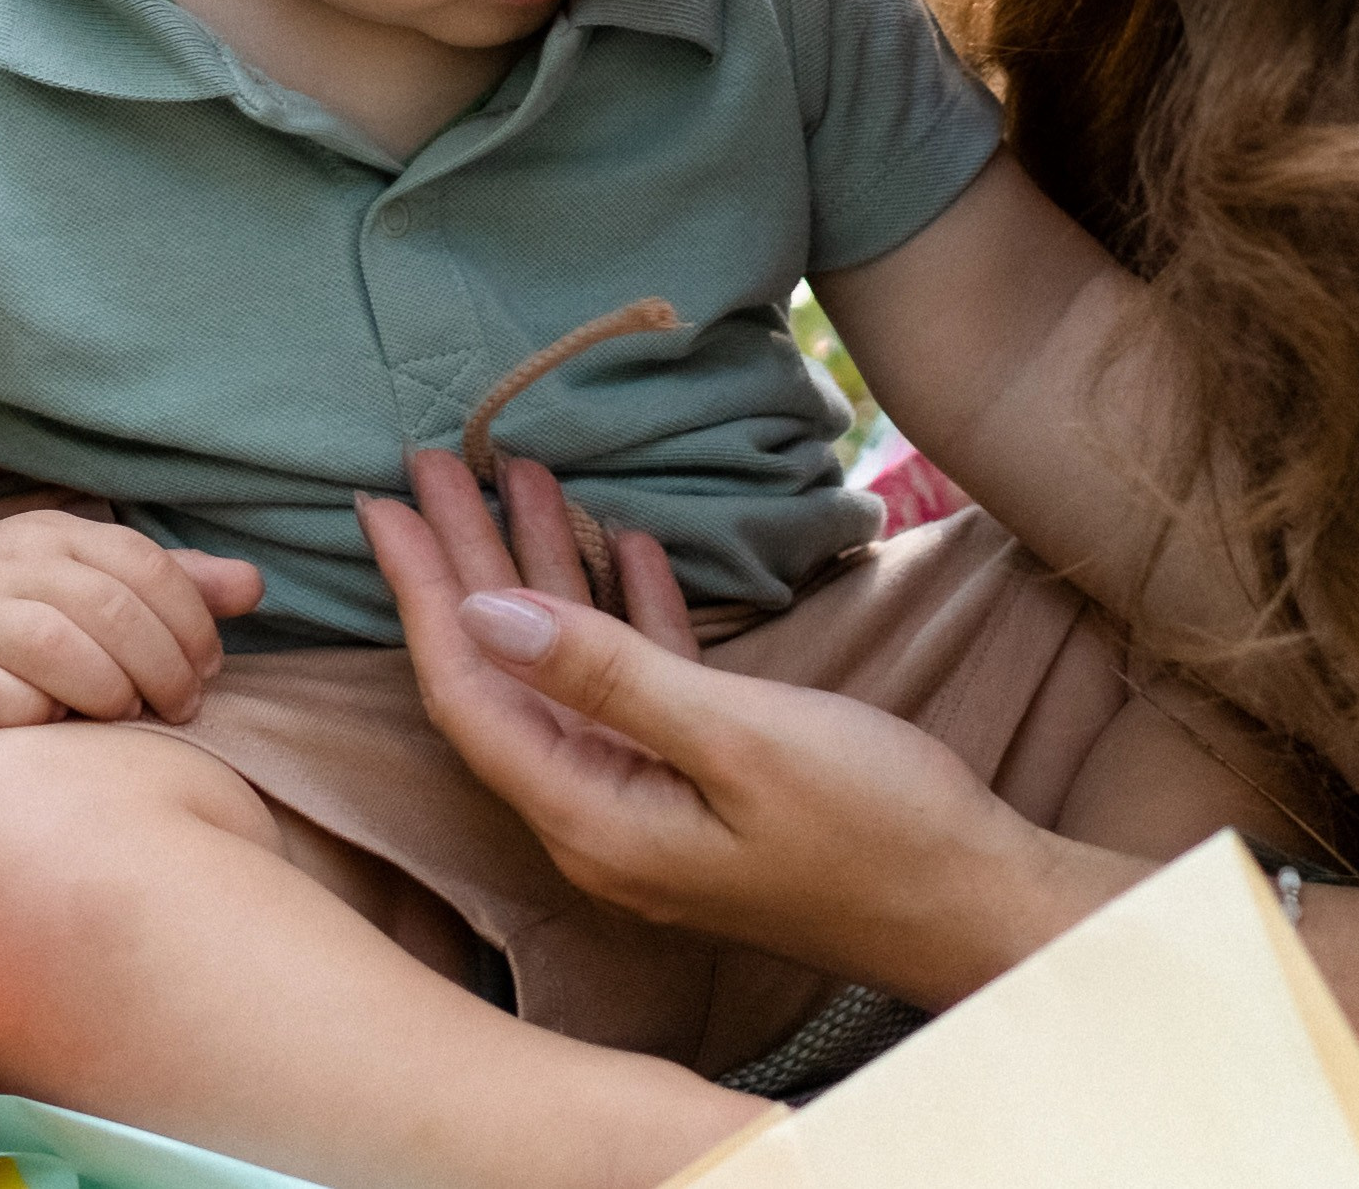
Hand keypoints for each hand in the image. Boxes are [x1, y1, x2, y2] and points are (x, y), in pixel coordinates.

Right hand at [0, 511, 263, 744]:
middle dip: (160, 666)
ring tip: (124, 719)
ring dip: (106, 691)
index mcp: (54, 534)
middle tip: (178, 709)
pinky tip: (53, 729)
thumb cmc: (24, 622)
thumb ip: (172, 589)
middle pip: (107, 606)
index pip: (143, 564)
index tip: (208, 672)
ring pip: (53, 644)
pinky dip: (33, 716)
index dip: (191, 622)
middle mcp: (5, 562)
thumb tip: (256, 586)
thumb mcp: (92, 589)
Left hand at [362, 451, 1118, 1009]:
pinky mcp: (707, 779)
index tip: (384, 500)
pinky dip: (625, 606)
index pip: (470, 690)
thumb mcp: (734, 740)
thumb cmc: (868, 825)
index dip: (422, 589)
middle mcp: (603, 814)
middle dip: (466, 559)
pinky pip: (638, 680)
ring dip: (546, 567)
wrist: (975, 900)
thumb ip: (606, 674)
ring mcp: (654, 798)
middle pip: (505, 669)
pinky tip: (625, 541)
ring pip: (569, 665)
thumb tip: (483, 614)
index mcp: (591, 816)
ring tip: (519, 471)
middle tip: (433, 458)